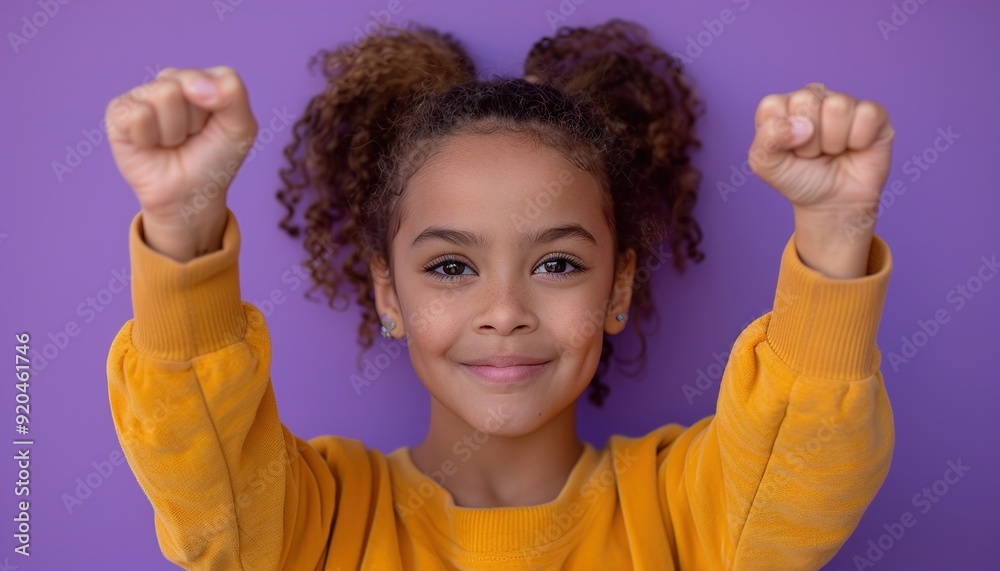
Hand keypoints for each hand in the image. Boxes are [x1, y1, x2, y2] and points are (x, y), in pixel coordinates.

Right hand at [105, 66, 257, 260]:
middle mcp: (171, 81)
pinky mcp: (118, 112)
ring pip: (163, 95)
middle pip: (188, 83)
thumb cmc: (215, 160)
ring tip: (172, 142)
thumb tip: (195, 84)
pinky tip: (150, 145)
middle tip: (192, 138)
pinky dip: (148, 138)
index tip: (216, 129)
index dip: (221, 110)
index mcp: (203, 79)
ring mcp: (143, 95)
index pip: (218, 78)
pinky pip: (137, 114)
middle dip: (196, 120)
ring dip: (174, 131)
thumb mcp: (241, 129)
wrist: (190, 196)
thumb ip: (233, 94)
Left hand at [748, 83, 893, 277]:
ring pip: (837, 106)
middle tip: (813, 154)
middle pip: (806, 101)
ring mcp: (843, 102)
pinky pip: (866, 115)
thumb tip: (802, 125)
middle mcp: (813, 98)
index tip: (788, 152)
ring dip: (833, 141)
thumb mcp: (767, 167)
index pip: (773, 105)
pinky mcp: (873, 114)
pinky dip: (858, 141)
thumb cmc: (800, 180)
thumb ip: (766, 142)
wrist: (832, 204)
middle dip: (807, 140)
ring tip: (832, 151)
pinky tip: (855, 148)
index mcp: (783, 106)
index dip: (780, 136)